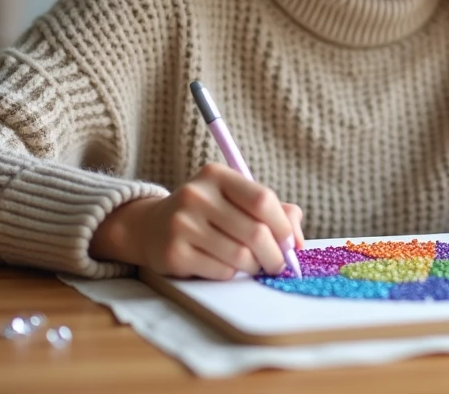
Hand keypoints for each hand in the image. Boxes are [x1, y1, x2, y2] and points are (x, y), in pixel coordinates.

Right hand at [91, 163, 303, 279]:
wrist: (150, 227)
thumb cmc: (207, 213)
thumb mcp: (235, 199)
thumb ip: (273, 210)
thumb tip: (297, 241)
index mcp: (216, 175)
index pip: (263, 199)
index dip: (283, 226)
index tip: (290, 243)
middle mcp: (196, 195)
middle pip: (255, 232)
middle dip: (275, 255)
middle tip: (278, 264)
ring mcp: (182, 224)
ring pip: (240, 255)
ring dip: (255, 267)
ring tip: (254, 265)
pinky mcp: (173, 253)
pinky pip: (221, 271)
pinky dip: (232, 274)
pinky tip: (226, 266)